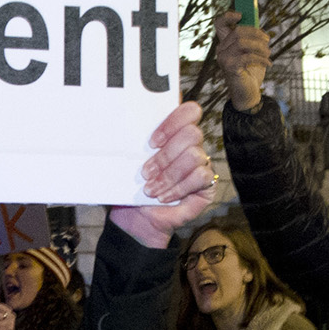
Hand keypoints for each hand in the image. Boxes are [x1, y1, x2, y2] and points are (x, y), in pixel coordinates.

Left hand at [110, 100, 213, 248]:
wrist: (137, 218)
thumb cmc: (134, 187)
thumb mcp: (129, 162)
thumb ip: (134, 142)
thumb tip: (120, 126)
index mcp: (174, 133)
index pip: (189, 111)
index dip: (172, 123)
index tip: (152, 142)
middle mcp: (191, 145)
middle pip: (192, 133)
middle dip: (165, 156)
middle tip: (146, 172)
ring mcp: (202, 164)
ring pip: (194, 156)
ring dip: (169, 175)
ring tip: (151, 189)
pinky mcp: (208, 184)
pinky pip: (201, 177)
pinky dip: (179, 188)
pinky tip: (164, 197)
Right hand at [213, 11, 269, 111]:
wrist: (248, 93)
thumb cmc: (251, 72)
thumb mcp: (254, 52)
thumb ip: (253, 39)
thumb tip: (260, 28)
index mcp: (225, 44)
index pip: (219, 25)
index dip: (228, 16)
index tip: (241, 14)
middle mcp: (221, 50)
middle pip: (237, 32)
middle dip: (256, 34)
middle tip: (268, 40)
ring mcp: (223, 59)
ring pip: (242, 42)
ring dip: (260, 46)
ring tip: (269, 53)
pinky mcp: (229, 68)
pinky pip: (247, 56)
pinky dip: (261, 58)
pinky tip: (269, 63)